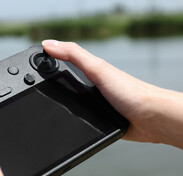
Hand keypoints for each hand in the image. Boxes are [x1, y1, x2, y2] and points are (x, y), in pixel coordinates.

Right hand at [42, 40, 164, 142]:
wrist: (150, 118)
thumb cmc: (131, 92)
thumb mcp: (98, 69)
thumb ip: (75, 56)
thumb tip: (49, 44)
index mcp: (90, 72)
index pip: (64, 62)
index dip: (47, 62)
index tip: (32, 64)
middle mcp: (92, 87)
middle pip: (65, 84)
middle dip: (49, 88)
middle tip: (33, 91)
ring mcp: (95, 104)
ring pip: (71, 103)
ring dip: (60, 107)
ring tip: (44, 108)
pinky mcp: (99, 121)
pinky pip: (80, 119)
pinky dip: (72, 121)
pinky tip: (65, 124)